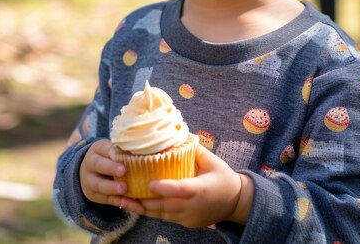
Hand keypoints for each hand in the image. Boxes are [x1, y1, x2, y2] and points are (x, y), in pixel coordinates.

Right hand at [78, 140, 144, 212]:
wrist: (88, 172)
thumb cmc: (109, 157)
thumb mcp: (112, 148)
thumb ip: (127, 148)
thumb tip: (156, 145)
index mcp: (98, 149)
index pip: (104, 148)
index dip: (113, 152)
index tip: (123, 154)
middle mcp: (91, 164)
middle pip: (99, 166)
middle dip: (111, 169)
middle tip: (123, 172)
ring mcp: (91, 182)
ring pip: (100, 185)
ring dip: (113, 189)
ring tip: (125, 190)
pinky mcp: (97, 196)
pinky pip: (110, 201)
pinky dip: (124, 203)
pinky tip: (136, 206)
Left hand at [134, 145, 252, 228]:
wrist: (235, 202)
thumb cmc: (223, 176)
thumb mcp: (211, 160)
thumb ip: (192, 149)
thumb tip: (174, 135)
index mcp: (200, 188)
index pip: (180, 189)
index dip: (163, 188)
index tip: (148, 182)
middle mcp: (192, 206)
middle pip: (164, 206)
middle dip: (143, 200)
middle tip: (123, 190)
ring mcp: (188, 218)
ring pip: (161, 215)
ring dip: (143, 208)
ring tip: (123, 199)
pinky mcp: (186, 224)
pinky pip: (166, 218)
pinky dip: (152, 211)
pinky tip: (138, 204)